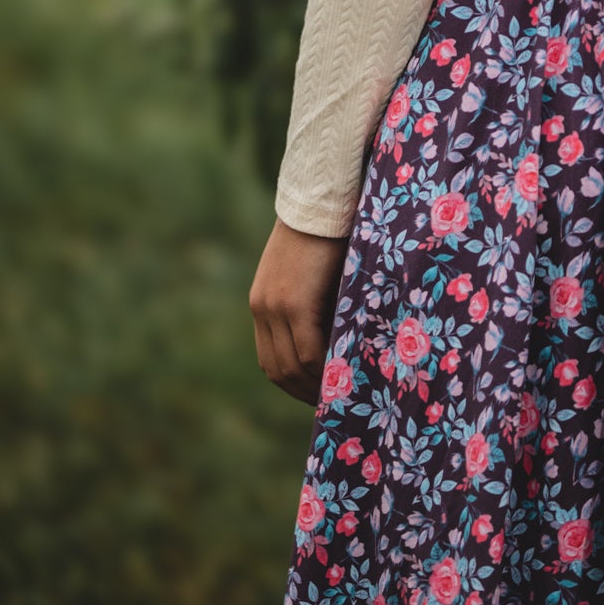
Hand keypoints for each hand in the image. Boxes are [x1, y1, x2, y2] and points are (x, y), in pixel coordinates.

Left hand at [249, 216, 348, 404]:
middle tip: (329, 403)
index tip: (315, 392)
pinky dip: (323, 367)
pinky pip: (307, 349)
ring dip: (314, 384)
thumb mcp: (311, 275)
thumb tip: (337, 338)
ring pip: (291, 365)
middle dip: (303, 391)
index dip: (292, 382)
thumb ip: (314, 305)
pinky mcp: (294, 302)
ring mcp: (276, 306)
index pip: (270, 358)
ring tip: (339, 392)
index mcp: (262, 303)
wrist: (322, 201)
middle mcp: (263, 308)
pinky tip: (341, 372)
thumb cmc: (326, 232)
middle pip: (277, 369)